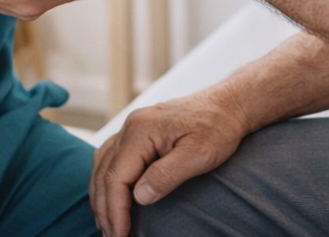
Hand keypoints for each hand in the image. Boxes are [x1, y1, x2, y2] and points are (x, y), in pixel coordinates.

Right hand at [90, 88, 252, 236]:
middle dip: (104, 208)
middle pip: (104, 172)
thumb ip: (166, 175)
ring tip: (107, 223)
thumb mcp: (198, 155)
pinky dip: (106, 180)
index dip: (115, 209)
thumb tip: (139, 197)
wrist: (228, 104)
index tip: (120, 235)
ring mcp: (132, 127)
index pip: (116, 176)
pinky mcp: (138, 131)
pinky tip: (109, 195)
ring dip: (101, 195)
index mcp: (141, 130)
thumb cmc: (217, 127)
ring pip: (102, 164)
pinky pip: (111, 157)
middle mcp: (131, 126)